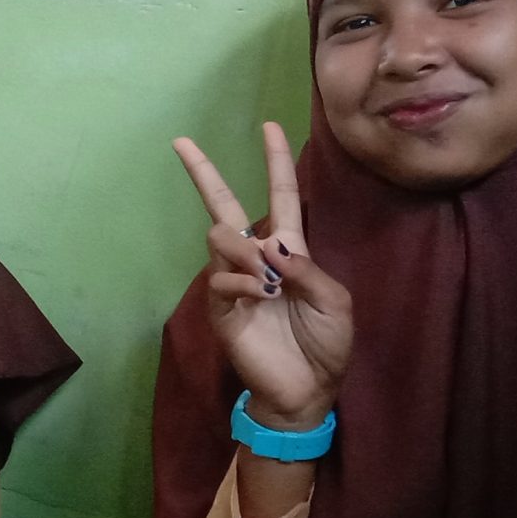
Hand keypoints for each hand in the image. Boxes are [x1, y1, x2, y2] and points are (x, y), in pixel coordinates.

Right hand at [172, 122, 352, 427]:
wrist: (307, 391)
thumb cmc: (327, 345)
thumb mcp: (335, 302)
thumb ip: (306, 269)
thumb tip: (269, 246)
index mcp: (290, 251)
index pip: (281, 195)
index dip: (276, 161)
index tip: (268, 126)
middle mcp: (257, 259)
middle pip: (225, 205)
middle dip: (204, 172)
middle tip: (181, 142)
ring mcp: (235, 282)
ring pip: (221, 237)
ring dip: (244, 251)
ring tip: (266, 281)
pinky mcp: (221, 308)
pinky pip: (221, 278)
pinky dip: (243, 284)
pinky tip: (260, 299)